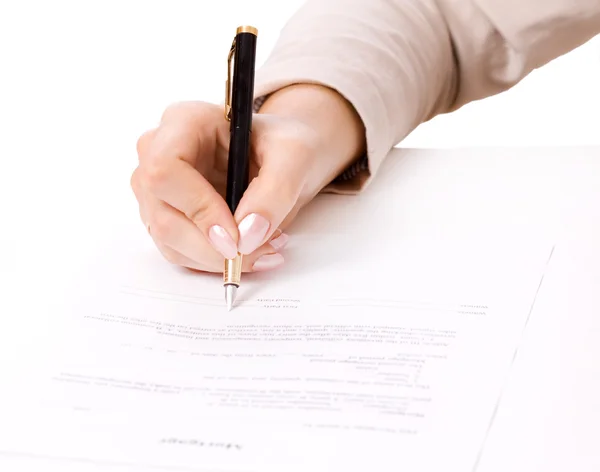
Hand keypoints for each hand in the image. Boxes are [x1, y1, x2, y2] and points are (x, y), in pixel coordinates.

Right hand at [131, 85, 364, 272]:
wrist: (282, 157)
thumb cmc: (283, 145)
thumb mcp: (295, 157)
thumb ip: (276, 192)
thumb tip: (247, 235)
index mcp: (184, 121)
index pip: (165, 169)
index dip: (198, 209)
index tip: (236, 237)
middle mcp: (158, 151)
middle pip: (163, 214)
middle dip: (212, 246)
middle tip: (258, 251)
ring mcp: (157, 188)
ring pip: (168, 239)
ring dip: (217, 258)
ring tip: (264, 248)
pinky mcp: (165, 215)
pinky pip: (179, 252)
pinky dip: (214, 262)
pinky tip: (249, 252)